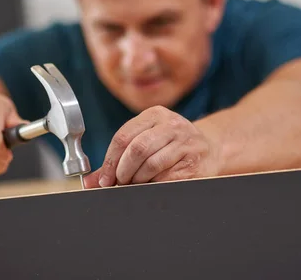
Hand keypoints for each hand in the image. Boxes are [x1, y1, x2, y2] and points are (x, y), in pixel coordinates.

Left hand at [84, 106, 221, 187]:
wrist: (210, 147)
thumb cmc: (171, 145)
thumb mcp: (146, 140)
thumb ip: (117, 159)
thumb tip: (90, 182)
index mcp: (155, 114)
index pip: (123, 136)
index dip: (110, 161)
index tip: (105, 179)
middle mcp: (172, 125)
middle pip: (137, 149)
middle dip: (123, 171)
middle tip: (120, 183)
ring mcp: (186, 142)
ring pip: (152, 164)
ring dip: (139, 180)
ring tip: (136, 183)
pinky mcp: (195, 161)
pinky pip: (167, 178)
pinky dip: (155, 185)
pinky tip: (153, 185)